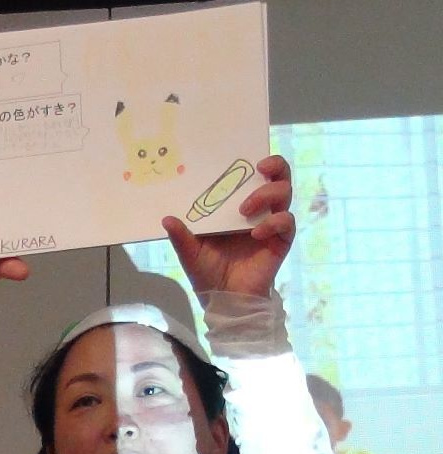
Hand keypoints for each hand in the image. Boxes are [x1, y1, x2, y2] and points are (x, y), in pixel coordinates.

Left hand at [162, 155, 293, 297]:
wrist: (224, 299)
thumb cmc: (207, 271)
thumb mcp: (189, 252)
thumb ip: (180, 235)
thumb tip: (166, 218)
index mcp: (235, 206)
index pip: (251, 176)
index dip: (254, 160)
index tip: (245, 154)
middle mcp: (258, 210)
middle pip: (278, 177)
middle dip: (274, 166)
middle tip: (260, 167)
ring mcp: (271, 223)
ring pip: (285, 193)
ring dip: (266, 195)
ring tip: (244, 209)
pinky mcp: (281, 240)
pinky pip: (287, 222)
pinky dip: (274, 222)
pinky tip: (256, 232)